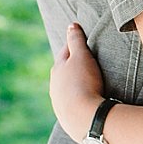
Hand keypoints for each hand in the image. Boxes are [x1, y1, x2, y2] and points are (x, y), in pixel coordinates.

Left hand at [49, 21, 106, 141]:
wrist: (84, 117)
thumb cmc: (84, 83)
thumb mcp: (82, 57)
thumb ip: (76, 41)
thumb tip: (71, 25)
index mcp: (57, 69)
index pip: (65, 52)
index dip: (75, 46)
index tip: (83, 44)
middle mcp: (54, 85)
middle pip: (64, 71)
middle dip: (74, 67)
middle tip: (87, 64)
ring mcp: (58, 102)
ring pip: (66, 89)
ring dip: (75, 86)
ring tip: (88, 85)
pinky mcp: (65, 117)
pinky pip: (72, 104)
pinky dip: (78, 100)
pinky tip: (86, 102)